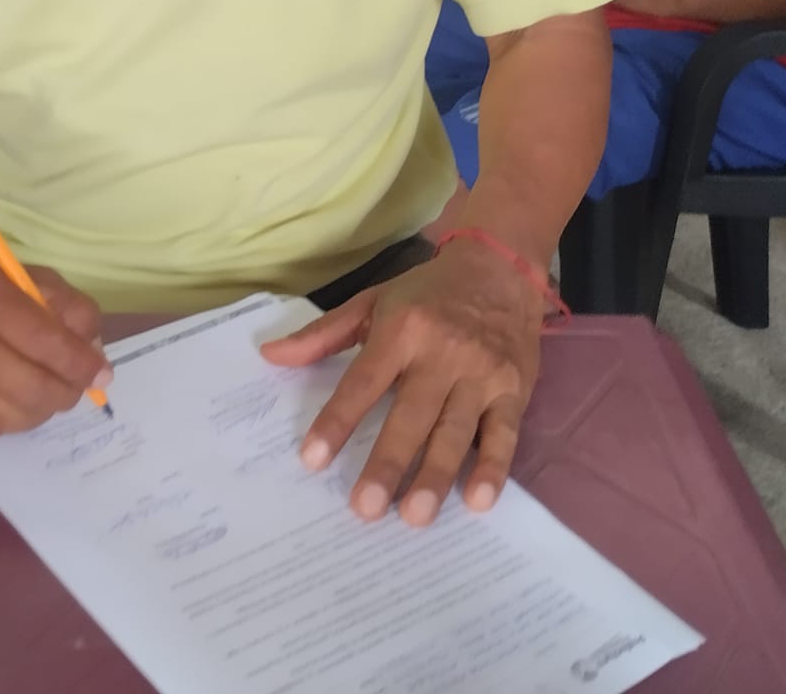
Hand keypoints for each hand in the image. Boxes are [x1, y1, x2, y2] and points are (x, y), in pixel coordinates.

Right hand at [0, 251, 111, 435]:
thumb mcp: (39, 281)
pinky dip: (14, 418)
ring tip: (45, 389)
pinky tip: (13, 396)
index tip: (101, 373)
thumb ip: (75, 313)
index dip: (78, 364)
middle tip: (76, 387)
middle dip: (65, 392)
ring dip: (42, 408)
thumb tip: (98, 365)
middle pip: (29, 388)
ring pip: (12, 416)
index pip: (42, 341)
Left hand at [261, 238, 543, 525]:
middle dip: (388, 462)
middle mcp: (442, 353)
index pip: (364, 381)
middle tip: (365, 508)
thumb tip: (270, 356)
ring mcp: (482, 373)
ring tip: (414, 516)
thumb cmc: (427, 293)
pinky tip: (477, 501)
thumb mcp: (372, 301)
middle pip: (412, 415)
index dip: (338, 419)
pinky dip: (492, 468)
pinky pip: (504, 434)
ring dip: (435, 475)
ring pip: (456, 431)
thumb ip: (322, 334)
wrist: (500, 268)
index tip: (313, 458)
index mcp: (401, 329)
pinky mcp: (515, 390)